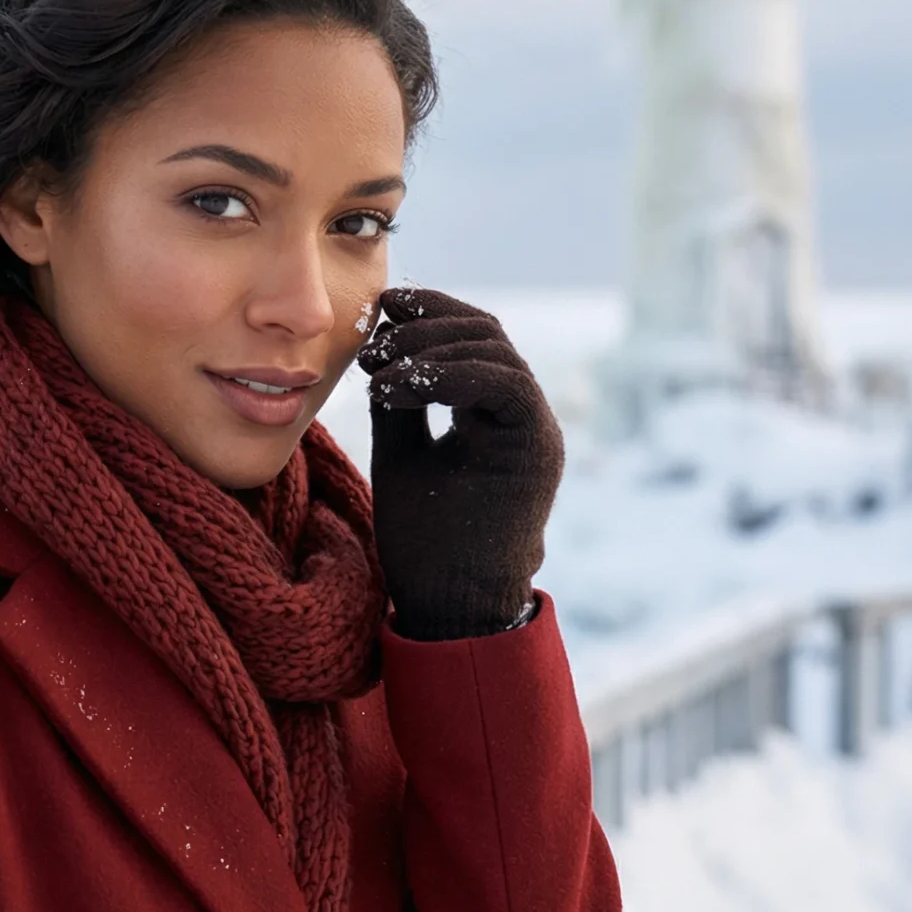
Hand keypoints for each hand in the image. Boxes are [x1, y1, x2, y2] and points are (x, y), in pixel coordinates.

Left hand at [359, 286, 563, 637]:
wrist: (448, 606)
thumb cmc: (425, 542)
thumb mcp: (401, 455)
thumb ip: (401, 403)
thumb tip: (385, 348)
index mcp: (495, 415)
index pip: (474, 339)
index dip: (432, 312)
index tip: (383, 305)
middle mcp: (523, 416)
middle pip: (487, 333)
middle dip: (427, 322)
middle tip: (374, 336)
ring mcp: (536, 430)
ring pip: (495, 351)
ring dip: (429, 348)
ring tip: (377, 370)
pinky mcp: (537, 448)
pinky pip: (503, 384)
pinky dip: (448, 375)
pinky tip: (399, 388)